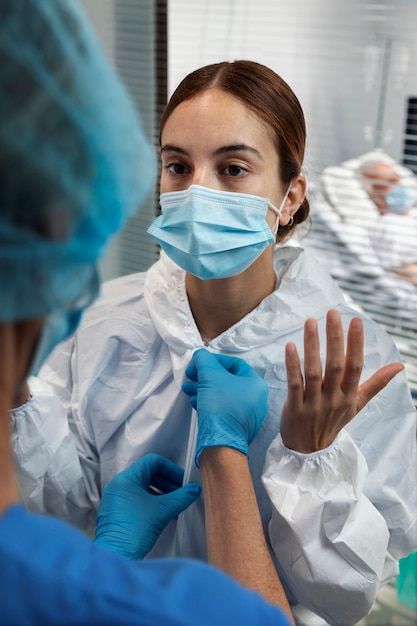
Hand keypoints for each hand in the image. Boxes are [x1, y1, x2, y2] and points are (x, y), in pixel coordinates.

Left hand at [94, 453, 200, 558]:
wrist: (116, 557)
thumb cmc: (137, 529)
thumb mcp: (163, 511)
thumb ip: (181, 497)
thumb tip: (195, 489)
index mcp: (126, 479)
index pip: (152, 462)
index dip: (171, 469)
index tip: (183, 483)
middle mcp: (118, 485)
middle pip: (148, 474)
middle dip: (168, 483)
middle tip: (181, 495)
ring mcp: (115, 499)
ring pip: (143, 488)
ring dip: (162, 494)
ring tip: (175, 507)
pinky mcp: (115, 512)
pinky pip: (136, 500)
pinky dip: (151, 503)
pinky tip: (164, 515)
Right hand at [182, 349, 267, 463]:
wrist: (221, 443)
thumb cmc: (220, 406)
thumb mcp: (210, 375)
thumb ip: (204, 360)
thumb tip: (200, 354)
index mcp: (255, 384)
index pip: (235, 364)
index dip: (215, 360)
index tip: (201, 362)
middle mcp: (255, 398)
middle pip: (227, 379)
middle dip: (206, 375)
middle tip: (191, 374)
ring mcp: (247, 414)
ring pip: (222, 394)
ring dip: (204, 388)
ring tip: (188, 388)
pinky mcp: (236, 426)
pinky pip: (222, 408)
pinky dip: (208, 402)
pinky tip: (194, 401)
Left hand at [280, 308, 403, 452]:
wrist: (308, 450)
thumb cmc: (333, 421)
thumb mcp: (357, 404)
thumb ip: (376, 383)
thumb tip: (400, 366)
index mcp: (350, 396)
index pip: (356, 366)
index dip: (356, 343)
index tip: (357, 321)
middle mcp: (333, 399)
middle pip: (336, 366)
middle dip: (336, 338)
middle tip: (333, 313)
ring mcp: (313, 404)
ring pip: (314, 372)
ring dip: (312, 346)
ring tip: (311, 321)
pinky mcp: (294, 407)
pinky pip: (293, 383)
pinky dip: (292, 365)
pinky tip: (290, 345)